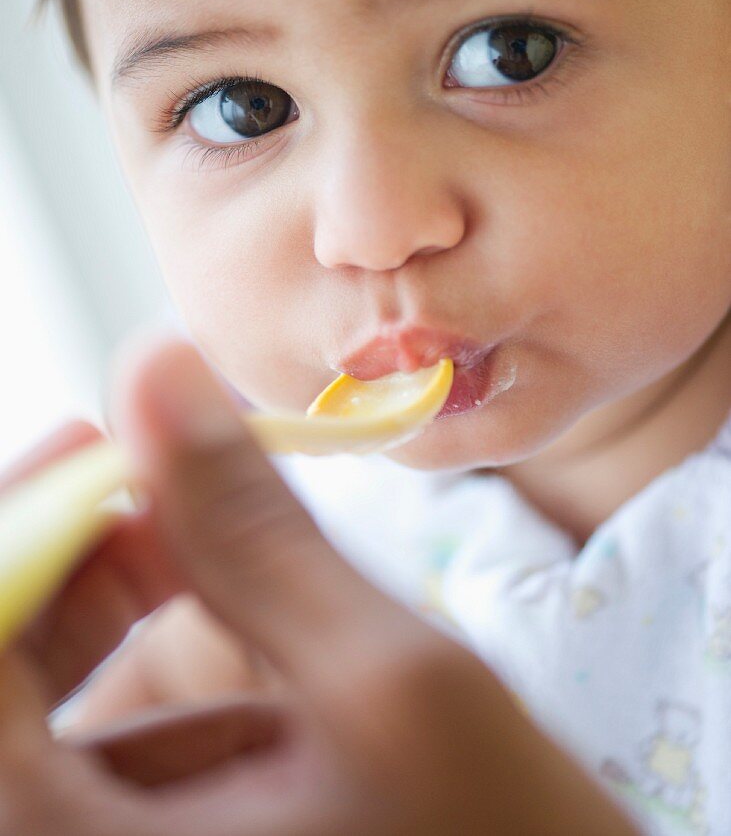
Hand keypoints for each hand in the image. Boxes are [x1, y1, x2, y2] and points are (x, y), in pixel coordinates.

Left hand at [0, 336, 640, 834]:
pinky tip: (269, 701)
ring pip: (52, 733)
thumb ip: (252, 529)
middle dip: (73, 571)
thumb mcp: (389, 686)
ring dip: (128, 637)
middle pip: (3, 688)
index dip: (15, 532)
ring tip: (246, 593)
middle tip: (164, 490)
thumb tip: (154, 371)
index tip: (88, 443)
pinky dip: (167, 709)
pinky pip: (104, 784)